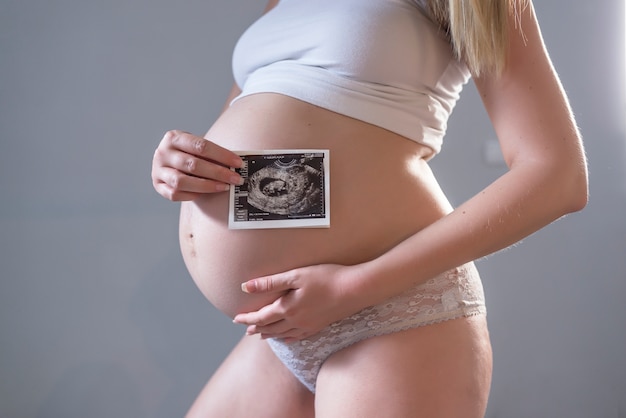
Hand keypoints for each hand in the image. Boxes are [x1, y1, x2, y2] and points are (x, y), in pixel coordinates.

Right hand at [151, 130, 243, 200]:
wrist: (169, 160)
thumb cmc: (188, 153)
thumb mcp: (196, 147)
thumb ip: (211, 153)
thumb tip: (236, 164)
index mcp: (174, 137)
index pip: (200, 145)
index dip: (222, 155)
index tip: (238, 163)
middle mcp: (163, 153)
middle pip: (193, 164)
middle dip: (218, 173)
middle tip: (235, 179)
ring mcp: (157, 170)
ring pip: (181, 181)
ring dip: (206, 186)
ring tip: (224, 187)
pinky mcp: (157, 185)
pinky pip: (174, 194)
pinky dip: (191, 195)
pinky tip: (204, 194)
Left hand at [233, 264, 362, 341]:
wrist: (355, 289)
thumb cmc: (326, 278)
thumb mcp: (296, 275)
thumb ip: (270, 282)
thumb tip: (245, 287)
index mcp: (288, 308)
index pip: (261, 317)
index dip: (247, 318)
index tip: (236, 319)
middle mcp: (296, 321)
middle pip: (270, 328)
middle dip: (256, 328)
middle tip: (245, 328)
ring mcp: (309, 325)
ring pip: (283, 334)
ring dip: (269, 334)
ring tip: (261, 335)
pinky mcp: (320, 325)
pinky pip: (298, 337)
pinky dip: (288, 338)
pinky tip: (287, 338)